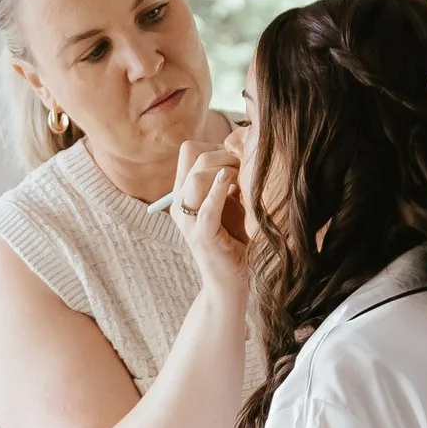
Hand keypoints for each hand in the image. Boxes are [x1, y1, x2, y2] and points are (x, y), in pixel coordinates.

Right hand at [169, 132, 248, 301]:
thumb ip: (231, 179)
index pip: (190, 150)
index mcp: (184, 193)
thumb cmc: (235, 240)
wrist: (229, 282)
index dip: (215, 145)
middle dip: (224, 153)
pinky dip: (219, 191)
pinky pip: (206, 209)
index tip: (238, 158)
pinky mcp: (202, 237)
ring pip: (196, 178)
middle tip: (246, 166)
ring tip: (244, 178)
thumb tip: (245, 150)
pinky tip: (232, 182)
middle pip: (192, 156)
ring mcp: (188, 221)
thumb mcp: (232, 203)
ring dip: (225, 169)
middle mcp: (180, 204)